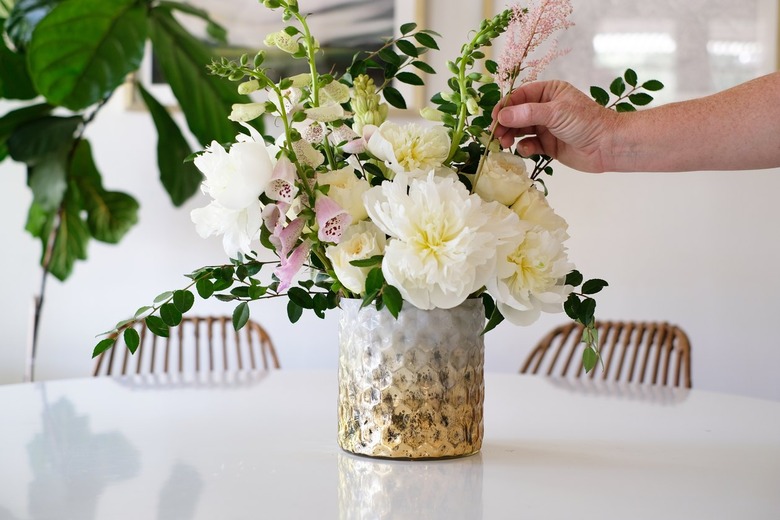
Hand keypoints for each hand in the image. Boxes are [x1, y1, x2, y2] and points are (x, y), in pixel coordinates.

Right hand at [492, 80, 618, 172]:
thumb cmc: (586, 122)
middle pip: (517, 113)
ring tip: (504, 143)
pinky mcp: (548, 145)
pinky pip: (529, 144)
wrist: (607, 146)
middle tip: (496, 134)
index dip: (505, 106)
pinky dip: (524, 147)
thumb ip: (527, 114)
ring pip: (520, 130)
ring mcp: (546, 127)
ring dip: (511, 136)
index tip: (494, 117)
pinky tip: (526, 150)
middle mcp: (546, 108)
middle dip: (505, 123)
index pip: (520, 96)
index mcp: (549, 92)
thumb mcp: (555, 112)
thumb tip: (502, 115)